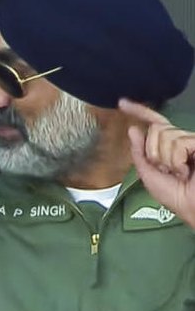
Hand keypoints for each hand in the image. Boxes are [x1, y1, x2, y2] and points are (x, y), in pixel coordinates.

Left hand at [120, 98, 194, 228]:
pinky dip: (176, 160)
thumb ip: (140, 152)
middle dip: (155, 152)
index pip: (155, 123)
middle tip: (168, 171)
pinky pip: (177, 143)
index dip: (140, 111)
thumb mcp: (149, 175)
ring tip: (180, 173)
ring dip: (167, 159)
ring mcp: (192, 141)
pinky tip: (186, 171)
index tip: (122, 103)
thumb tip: (133, 128)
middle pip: (156, 129)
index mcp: (170, 146)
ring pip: (165, 135)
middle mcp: (182, 140)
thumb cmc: (176, 196)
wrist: (193, 207)